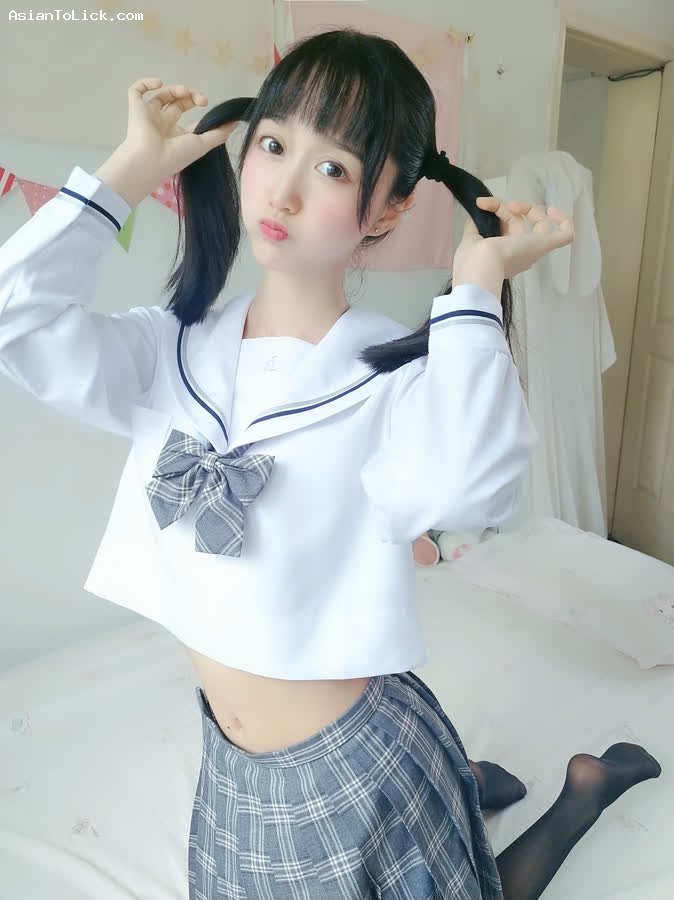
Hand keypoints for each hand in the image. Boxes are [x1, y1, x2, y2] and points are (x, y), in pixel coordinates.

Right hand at [123, 77, 239, 184]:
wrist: (151, 160)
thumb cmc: (176, 155)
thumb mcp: (203, 144)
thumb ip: (219, 133)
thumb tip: (236, 122)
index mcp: (177, 134)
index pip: (188, 116)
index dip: (198, 106)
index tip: (209, 104)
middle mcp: (163, 124)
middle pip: (177, 102)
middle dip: (190, 96)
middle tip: (201, 99)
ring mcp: (149, 116)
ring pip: (161, 95)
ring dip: (174, 89)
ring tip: (184, 92)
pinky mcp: (135, 108)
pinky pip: (136, 90)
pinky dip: (146, 83)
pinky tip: (159, 83)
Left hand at [455, 197, 574, 279]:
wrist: (481, 268)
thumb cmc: (473, 260)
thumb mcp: (470, 239)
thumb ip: (474, 225)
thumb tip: (479, 211)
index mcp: (504, 256)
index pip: (507, 228)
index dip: (498, 212)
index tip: (483, 205)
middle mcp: (521, 253)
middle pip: (518, 222)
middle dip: (504, 208)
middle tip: (489, 205)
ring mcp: (534, 248)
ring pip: (537, 223)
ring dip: (523, 207)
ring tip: (506, 205)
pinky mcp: (544, 245)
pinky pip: (565, 235)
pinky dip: (564, 221)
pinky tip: (554, 211)